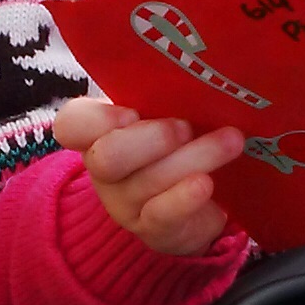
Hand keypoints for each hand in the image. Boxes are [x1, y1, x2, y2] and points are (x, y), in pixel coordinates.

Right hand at [52, 96, 243, 255]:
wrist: (189, 205)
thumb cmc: (174, 145)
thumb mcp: (164, 115)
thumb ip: (166, 98)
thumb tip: (201, 75)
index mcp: (99, 132)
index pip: (73, 124)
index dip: (97, 119)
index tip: (132, 112)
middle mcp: (104, 168)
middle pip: (107, 157)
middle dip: (152, 139)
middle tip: (187, 127)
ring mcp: (124, 203)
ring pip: (149, 181)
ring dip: (195, 157)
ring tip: (232, 140)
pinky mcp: (151, 230)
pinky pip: (162, 214)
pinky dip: (185, 197)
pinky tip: (207, 183)